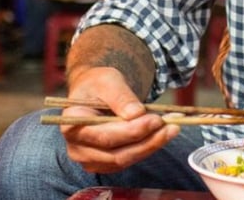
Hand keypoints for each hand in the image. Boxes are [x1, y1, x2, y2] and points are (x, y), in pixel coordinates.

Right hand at [61, 66, 180, 172]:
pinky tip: (163, 135)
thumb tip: (136, 114)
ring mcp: (90, 159)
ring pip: (125, 159)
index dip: (131, 131)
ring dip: (151, 146)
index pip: (103, 136)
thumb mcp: (109, 81)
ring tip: (172, 128)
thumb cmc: (98, 84)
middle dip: (146, 140)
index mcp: (71, 124)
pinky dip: (148, 148)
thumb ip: (121, 97)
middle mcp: (77, 148)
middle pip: (115, 153)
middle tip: (170, 125)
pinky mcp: (105, 163)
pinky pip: (129, 159)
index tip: (155, 120)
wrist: (95, 92)